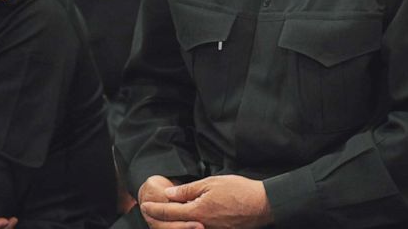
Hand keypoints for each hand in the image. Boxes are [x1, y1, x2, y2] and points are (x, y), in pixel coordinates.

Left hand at [141, 175, 271, 228]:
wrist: (262, 205)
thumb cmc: (239, 191)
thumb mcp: (211, 183)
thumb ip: (188, 190)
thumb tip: (169, 194)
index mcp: (197, 211)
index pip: (169, 212)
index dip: (155, 209)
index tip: (145, 206)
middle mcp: (202, 225)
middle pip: (175, 225)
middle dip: (160, 218)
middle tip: (150, 212)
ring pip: (187, 227)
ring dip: (176, 221)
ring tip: (170, 211)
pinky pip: (200, 228)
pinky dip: (191, 223)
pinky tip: (191, 215)